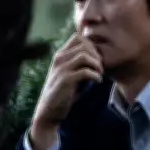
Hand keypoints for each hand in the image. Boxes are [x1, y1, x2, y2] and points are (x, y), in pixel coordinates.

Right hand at [29, 34, 102, 149]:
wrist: (48, 111)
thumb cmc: (61, 93)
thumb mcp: (68, 74)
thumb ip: (78, 64)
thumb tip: (98, 57)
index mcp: (60, 55)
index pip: (78, 37)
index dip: (92, 45)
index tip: (97, 58)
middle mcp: (59, 58)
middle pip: (84, 44)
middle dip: (97, 55)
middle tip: (101, 67)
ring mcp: (61, 69)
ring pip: (84, 55)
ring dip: (97, 64)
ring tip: (100, 73)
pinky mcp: (65, 80)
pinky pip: (85, 71)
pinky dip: (95, 76)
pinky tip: (98, 81)